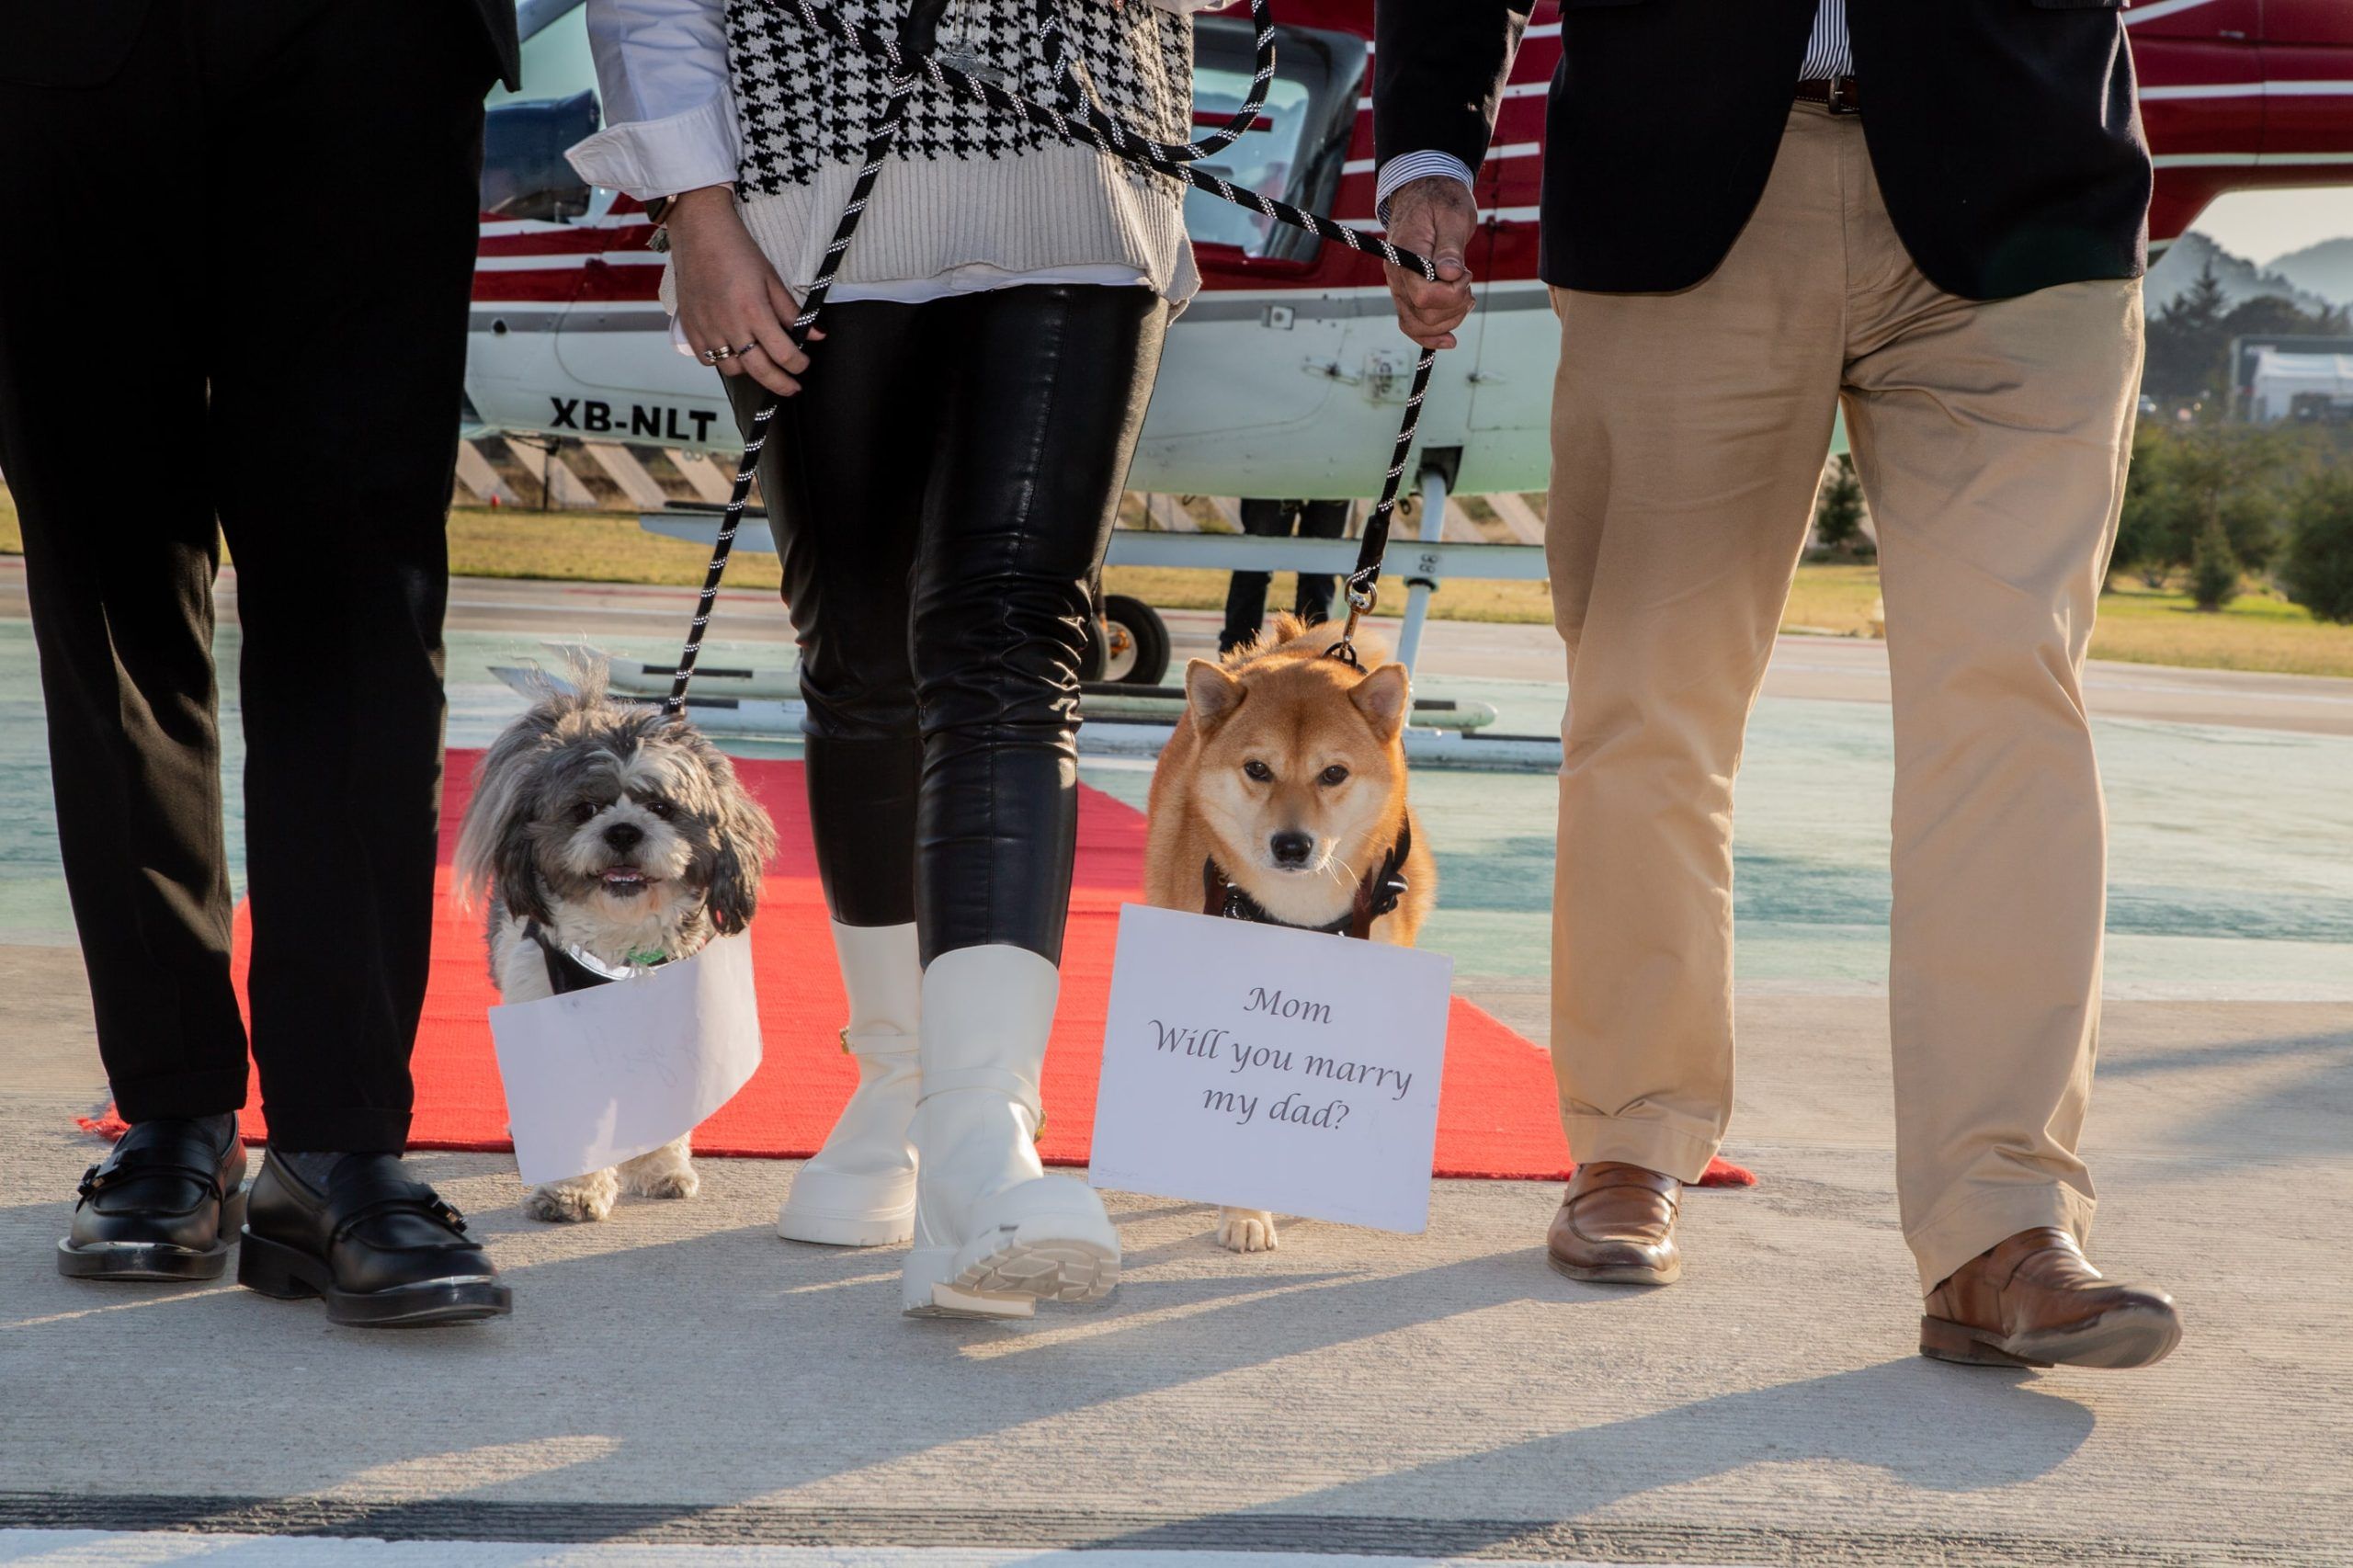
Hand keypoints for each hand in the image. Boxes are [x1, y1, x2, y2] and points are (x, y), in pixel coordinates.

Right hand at [664, 185, 818, 396]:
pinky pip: (707, 360)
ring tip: (761, 362)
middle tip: (792, 387)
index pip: (783, 353)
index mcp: (753, 310)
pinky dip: (722, 362)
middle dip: (781, 383)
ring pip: (732, 369)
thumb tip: (816, 334)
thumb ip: (792, 311)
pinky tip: (733, 352)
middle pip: (759, 370)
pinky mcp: (690, 327)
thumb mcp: (771, 278)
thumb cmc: (735, 249)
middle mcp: (728, 324)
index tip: (803, 365)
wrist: (699, 231)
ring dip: (750, 370)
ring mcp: (707, 328)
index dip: (798, 365)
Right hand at [1380, 175, 1478, 349]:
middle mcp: (1397, 275)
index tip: (1464, 274)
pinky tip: (1450, 339)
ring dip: (1450, 318)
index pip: (1423, 295)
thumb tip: (1451, 274)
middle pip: (1423, 316)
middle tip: (1467, 279)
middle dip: (1454, 306)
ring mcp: (1399, 287)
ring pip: (1419, 325)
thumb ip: (1451, 247)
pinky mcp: (1407, 293)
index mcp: (1406, 254)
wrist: (1426, 193)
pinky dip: (1431, 335)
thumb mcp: (1453, 215)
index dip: (1451, 295)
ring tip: (1465, 294)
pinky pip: (1412, 324)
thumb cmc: (1442, 200)